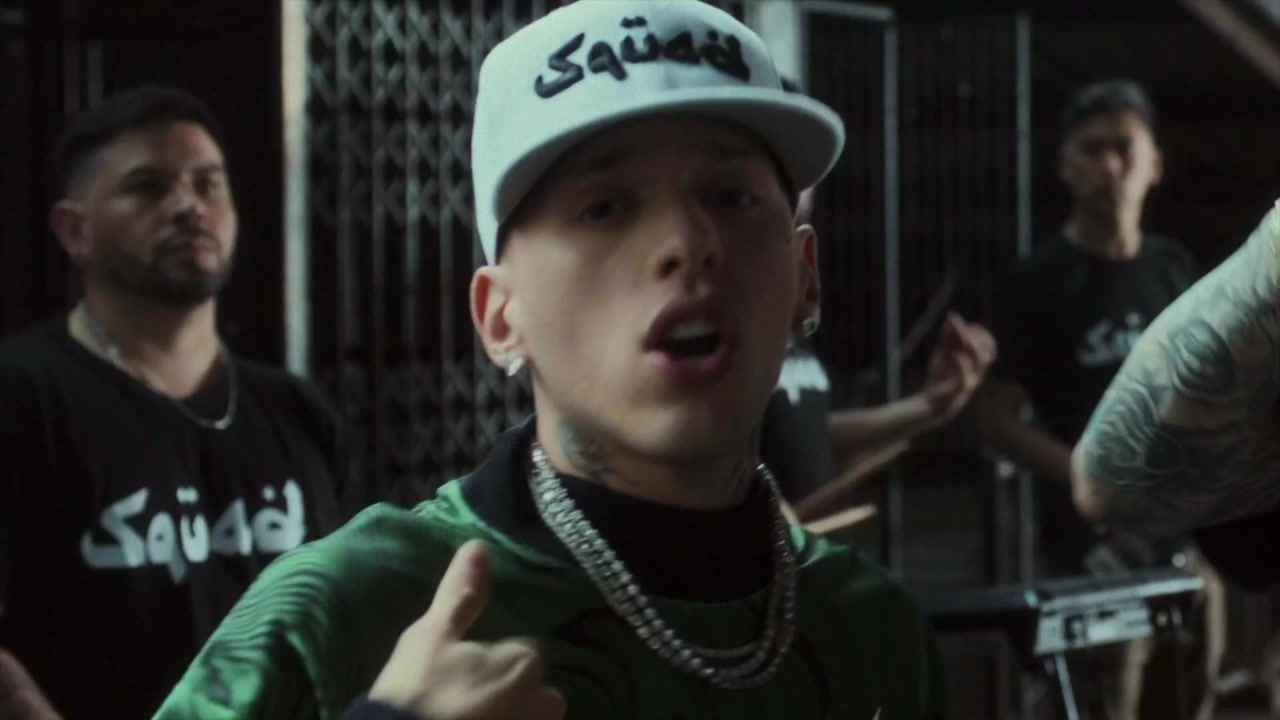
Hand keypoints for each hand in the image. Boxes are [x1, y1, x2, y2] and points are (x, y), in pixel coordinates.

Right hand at [368, 540, 565, 719]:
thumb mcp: (430, 636)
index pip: (524, 654)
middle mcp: (542, 701)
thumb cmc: (417, 690)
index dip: (497, 663)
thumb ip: (461, 594)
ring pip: (534, 718)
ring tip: (478, 714)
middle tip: (475, 700)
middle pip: (540, 694)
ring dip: (516, 713)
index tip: (466, 673)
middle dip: (517, 695)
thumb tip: (480, 544)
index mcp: (524, 663)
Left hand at [922, 313, 996, 423]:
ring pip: (981, 362)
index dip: (981, 333)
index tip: (967, 326)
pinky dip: (961, 363)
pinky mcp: (958, 391)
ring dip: (973, 347)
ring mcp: (968, 382)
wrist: (929, 405)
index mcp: (974, 364)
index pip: (989, 346)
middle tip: (963, 332)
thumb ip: (948, 337)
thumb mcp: (943, 354)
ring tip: (962, 338)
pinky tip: (954, 355)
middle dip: (977, 338)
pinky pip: (965, 377)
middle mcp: (975, 373)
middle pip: (987, 353)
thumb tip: (953, 316)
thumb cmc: (939, 379)